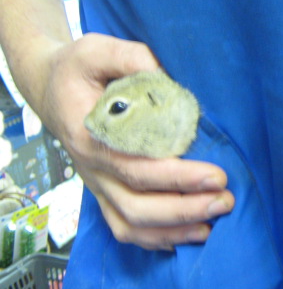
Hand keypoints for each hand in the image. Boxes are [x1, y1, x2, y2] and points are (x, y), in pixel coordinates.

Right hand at [37, 33, 234, 249]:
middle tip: (225, 200)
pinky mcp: (105, 191)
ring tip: (214, 222)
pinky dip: (156, 239)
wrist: (50, 89)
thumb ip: (131, 57)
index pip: (136, 167)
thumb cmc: (78, 71)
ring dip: (174, 230)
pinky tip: (188, 235)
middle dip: (184, 208)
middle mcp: (93, 168)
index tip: (216, 175)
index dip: (177, 177)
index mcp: (90, 136)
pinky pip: (125, 227)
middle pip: (136, 205)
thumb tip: (167, 74)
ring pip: (131, 224)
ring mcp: (98, 185)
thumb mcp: (96, 50)